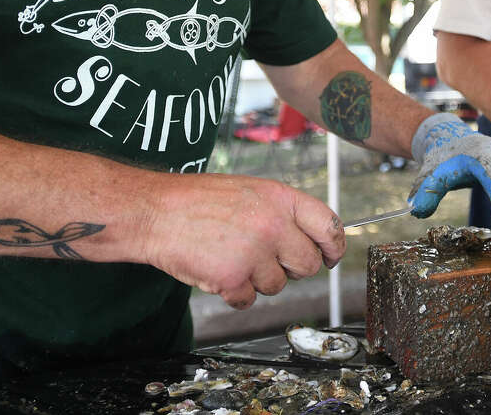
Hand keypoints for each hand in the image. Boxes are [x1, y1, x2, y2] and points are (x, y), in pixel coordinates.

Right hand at [141, 173, 344, 309]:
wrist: (156, 212)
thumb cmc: (198, 200)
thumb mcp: (250, 191)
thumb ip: (282, 212)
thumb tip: (310, 239)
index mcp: (280, 198)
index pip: (328, 225)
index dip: (334, 246)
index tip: (330, 256)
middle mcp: (273, 225)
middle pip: (307, 264)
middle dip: (291, 268)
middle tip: (267, 259)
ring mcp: (254, 253)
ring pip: (277, 285)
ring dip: (257, 280)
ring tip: (231, 256)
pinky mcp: (233, 279)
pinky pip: (248, 300)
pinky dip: (234, 293)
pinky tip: (217, 271)